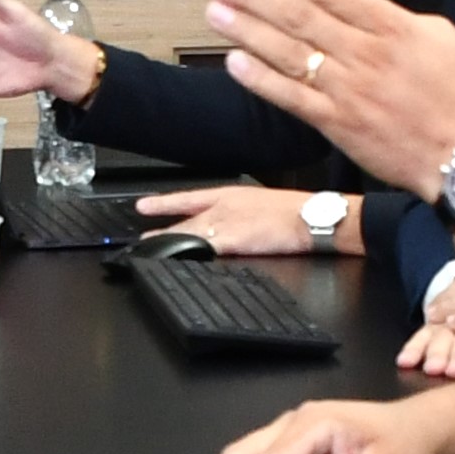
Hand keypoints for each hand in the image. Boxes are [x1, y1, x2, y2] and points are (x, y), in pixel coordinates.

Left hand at [133, 182, 328, 256]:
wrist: (314, 217)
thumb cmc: (296, 213)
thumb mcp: (262, 205)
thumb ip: (241, 215)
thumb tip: (231, 225)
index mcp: (232, 196)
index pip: (190, 197)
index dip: (165, 202)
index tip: (143, 205)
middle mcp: (224, 207)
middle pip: (185, 220)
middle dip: (162, 229)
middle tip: (140, 237)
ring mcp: (228, 223)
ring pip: (189, 232)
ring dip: (168, 242)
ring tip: (148, 250)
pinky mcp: (234, 240)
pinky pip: (204, 246)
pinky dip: (188, 251)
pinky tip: (175, 257)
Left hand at [200, 0, 454, 191]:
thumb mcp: (439, 39)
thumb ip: (393, 19)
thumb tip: (356, 7)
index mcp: (394, 28)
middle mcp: (368, 56)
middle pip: (301, 17)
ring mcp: (351, 92)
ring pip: (290, 54)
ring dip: (248, 30)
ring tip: (216, 10)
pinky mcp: (340, 127)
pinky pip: (292, 99)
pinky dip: (262, 80)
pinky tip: (235, 61)